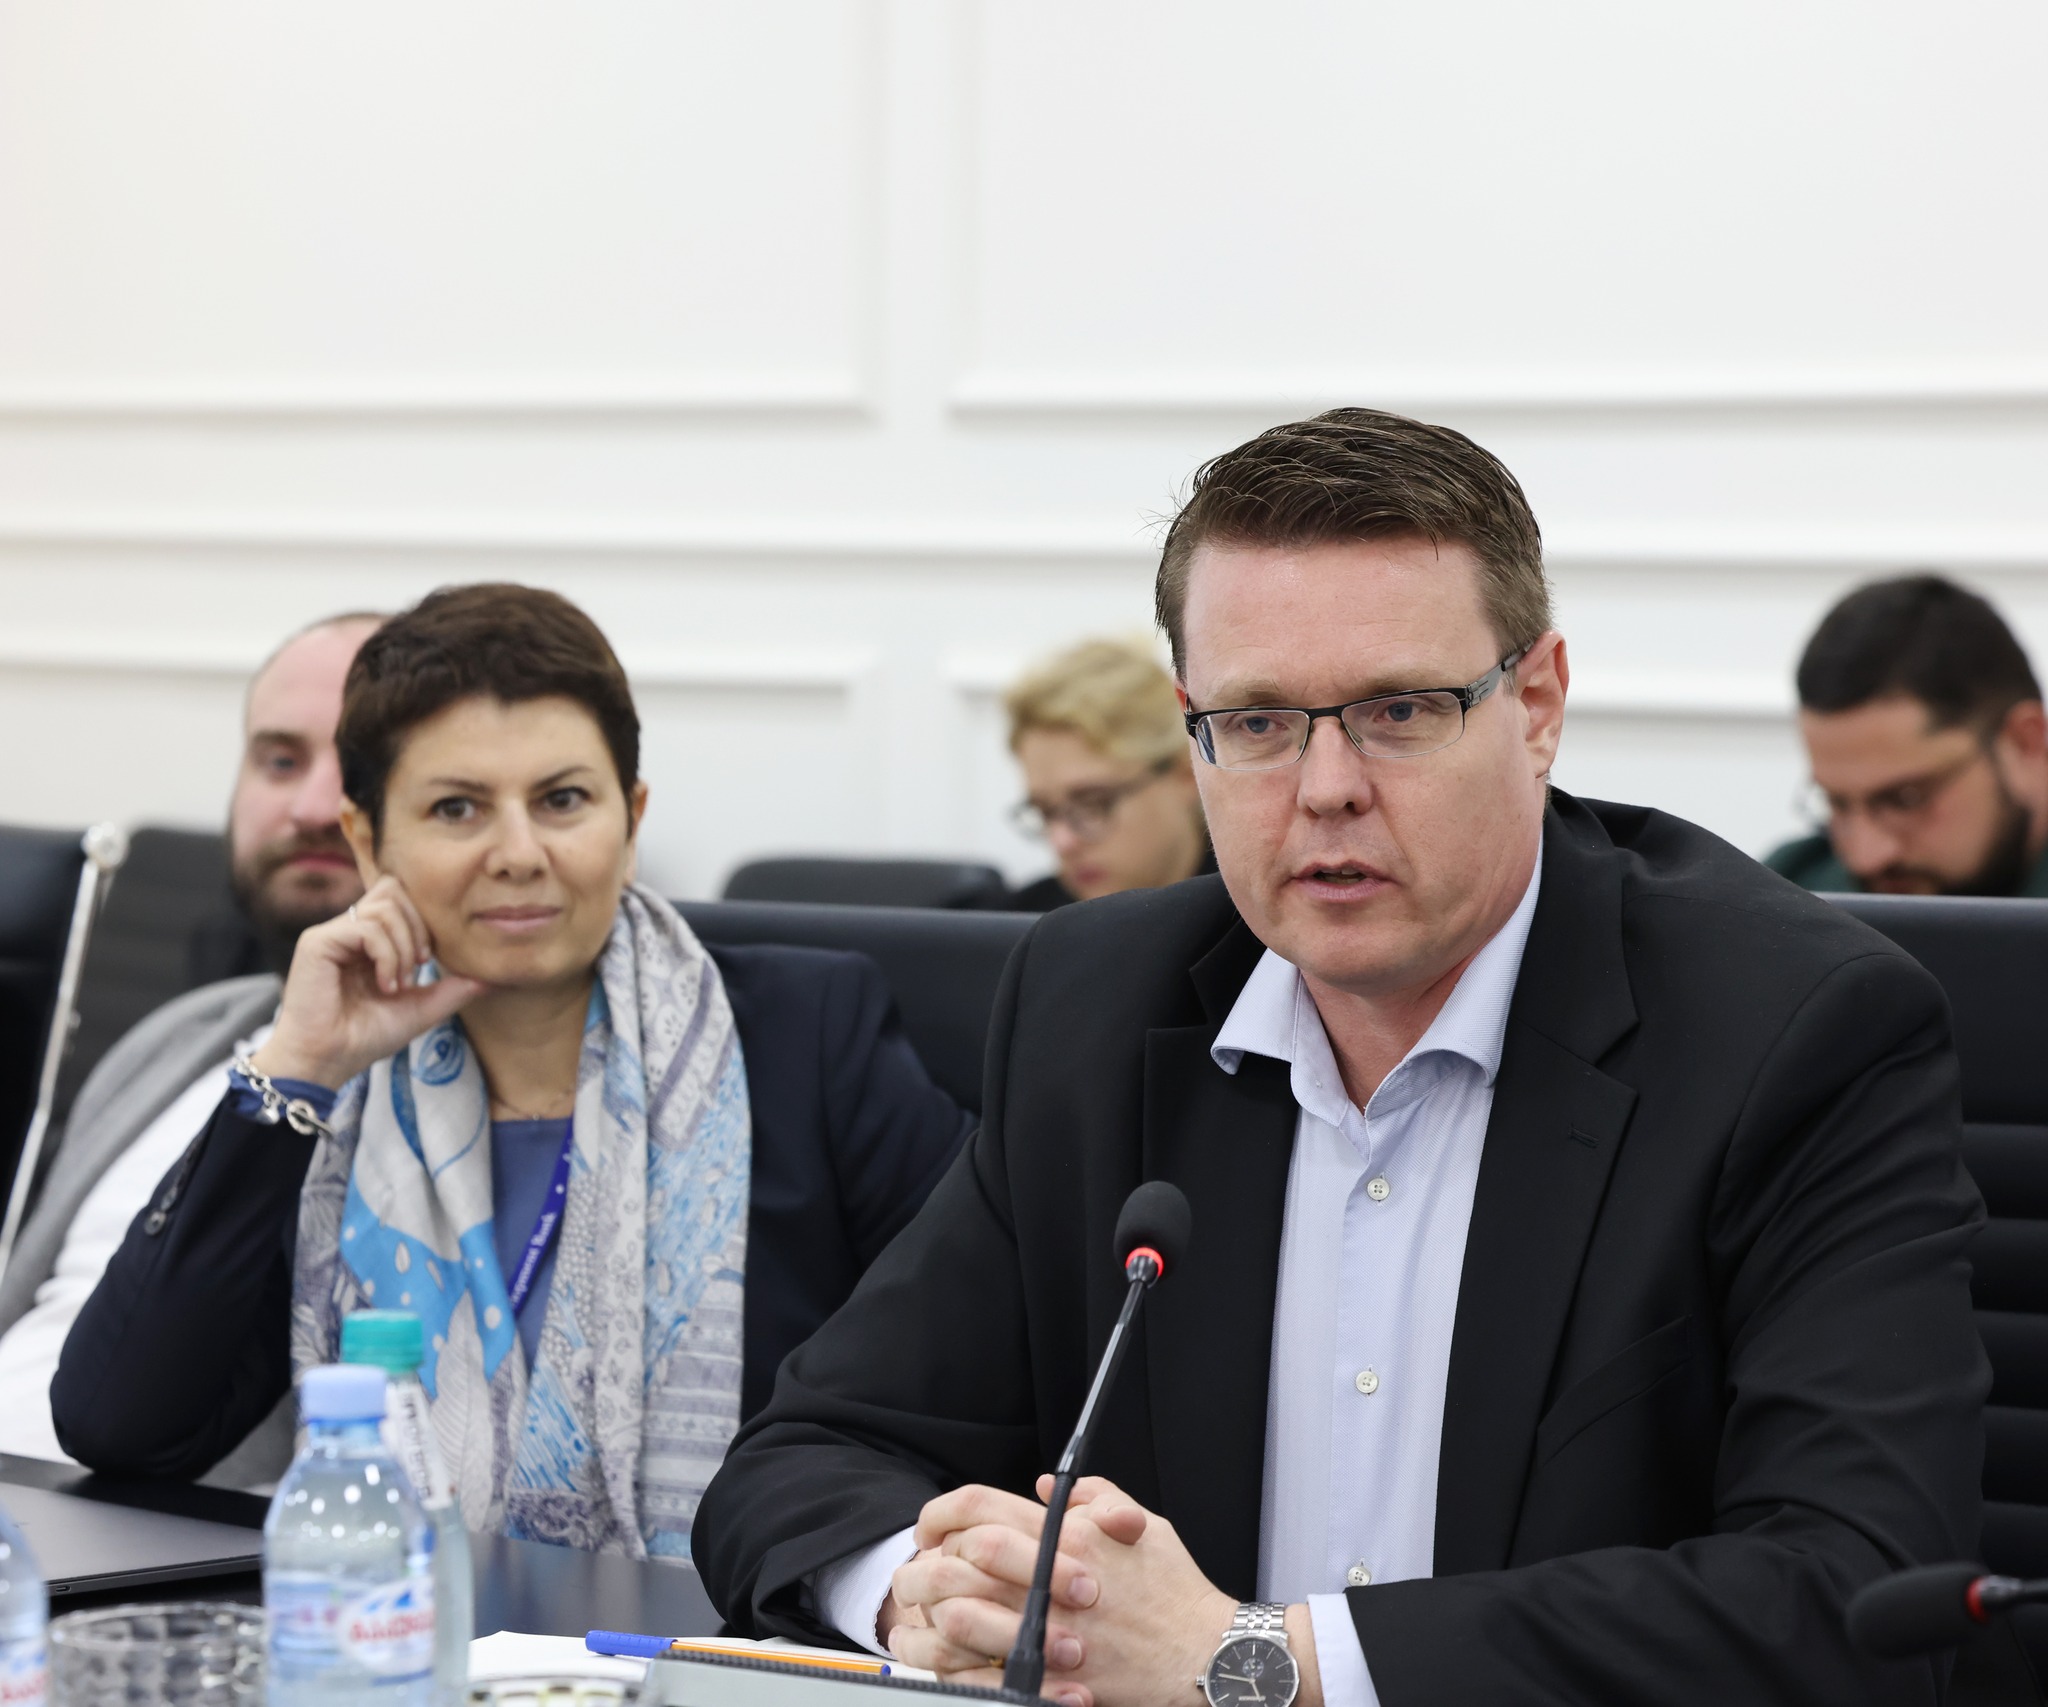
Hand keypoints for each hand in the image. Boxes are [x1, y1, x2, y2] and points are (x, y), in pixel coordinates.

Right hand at [248, 874, 485, 1088]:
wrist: (328, 1061)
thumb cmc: (366, 1036)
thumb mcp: (421, 1009)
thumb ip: (454, 989)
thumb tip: (494, 978)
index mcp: (368, 938)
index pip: (401, 897)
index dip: (424, 921)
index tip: (428, 961)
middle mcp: (348, 929)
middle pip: (394, 889)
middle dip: (419, 927)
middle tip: (419, 967)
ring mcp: (331, 933)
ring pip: (385, 906)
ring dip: (405, 947)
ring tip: (399, 984)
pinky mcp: (317, 942)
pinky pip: (367, 927)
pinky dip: (387, 956)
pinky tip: (385, 985)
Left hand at [884, 1476, 1289, 1706]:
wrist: (1206, 1654)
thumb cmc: (1177, 1589)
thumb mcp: (1142, 1524)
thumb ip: (1094, 1497)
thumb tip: (1045, 1486)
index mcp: (1069, 1537)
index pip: (983, 1507)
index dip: (944, 1511)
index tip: (931, 1524)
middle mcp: (1053, 1579)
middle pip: (962, 1558)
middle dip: (930, 1559)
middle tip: (920, 1566)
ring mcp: (1050, 1632)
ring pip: (962, 1616)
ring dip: (935, 1611)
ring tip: (927, 1611)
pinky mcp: (1052, 1678)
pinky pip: (985, 1672)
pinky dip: (959, 1664)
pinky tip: (951, 1657)